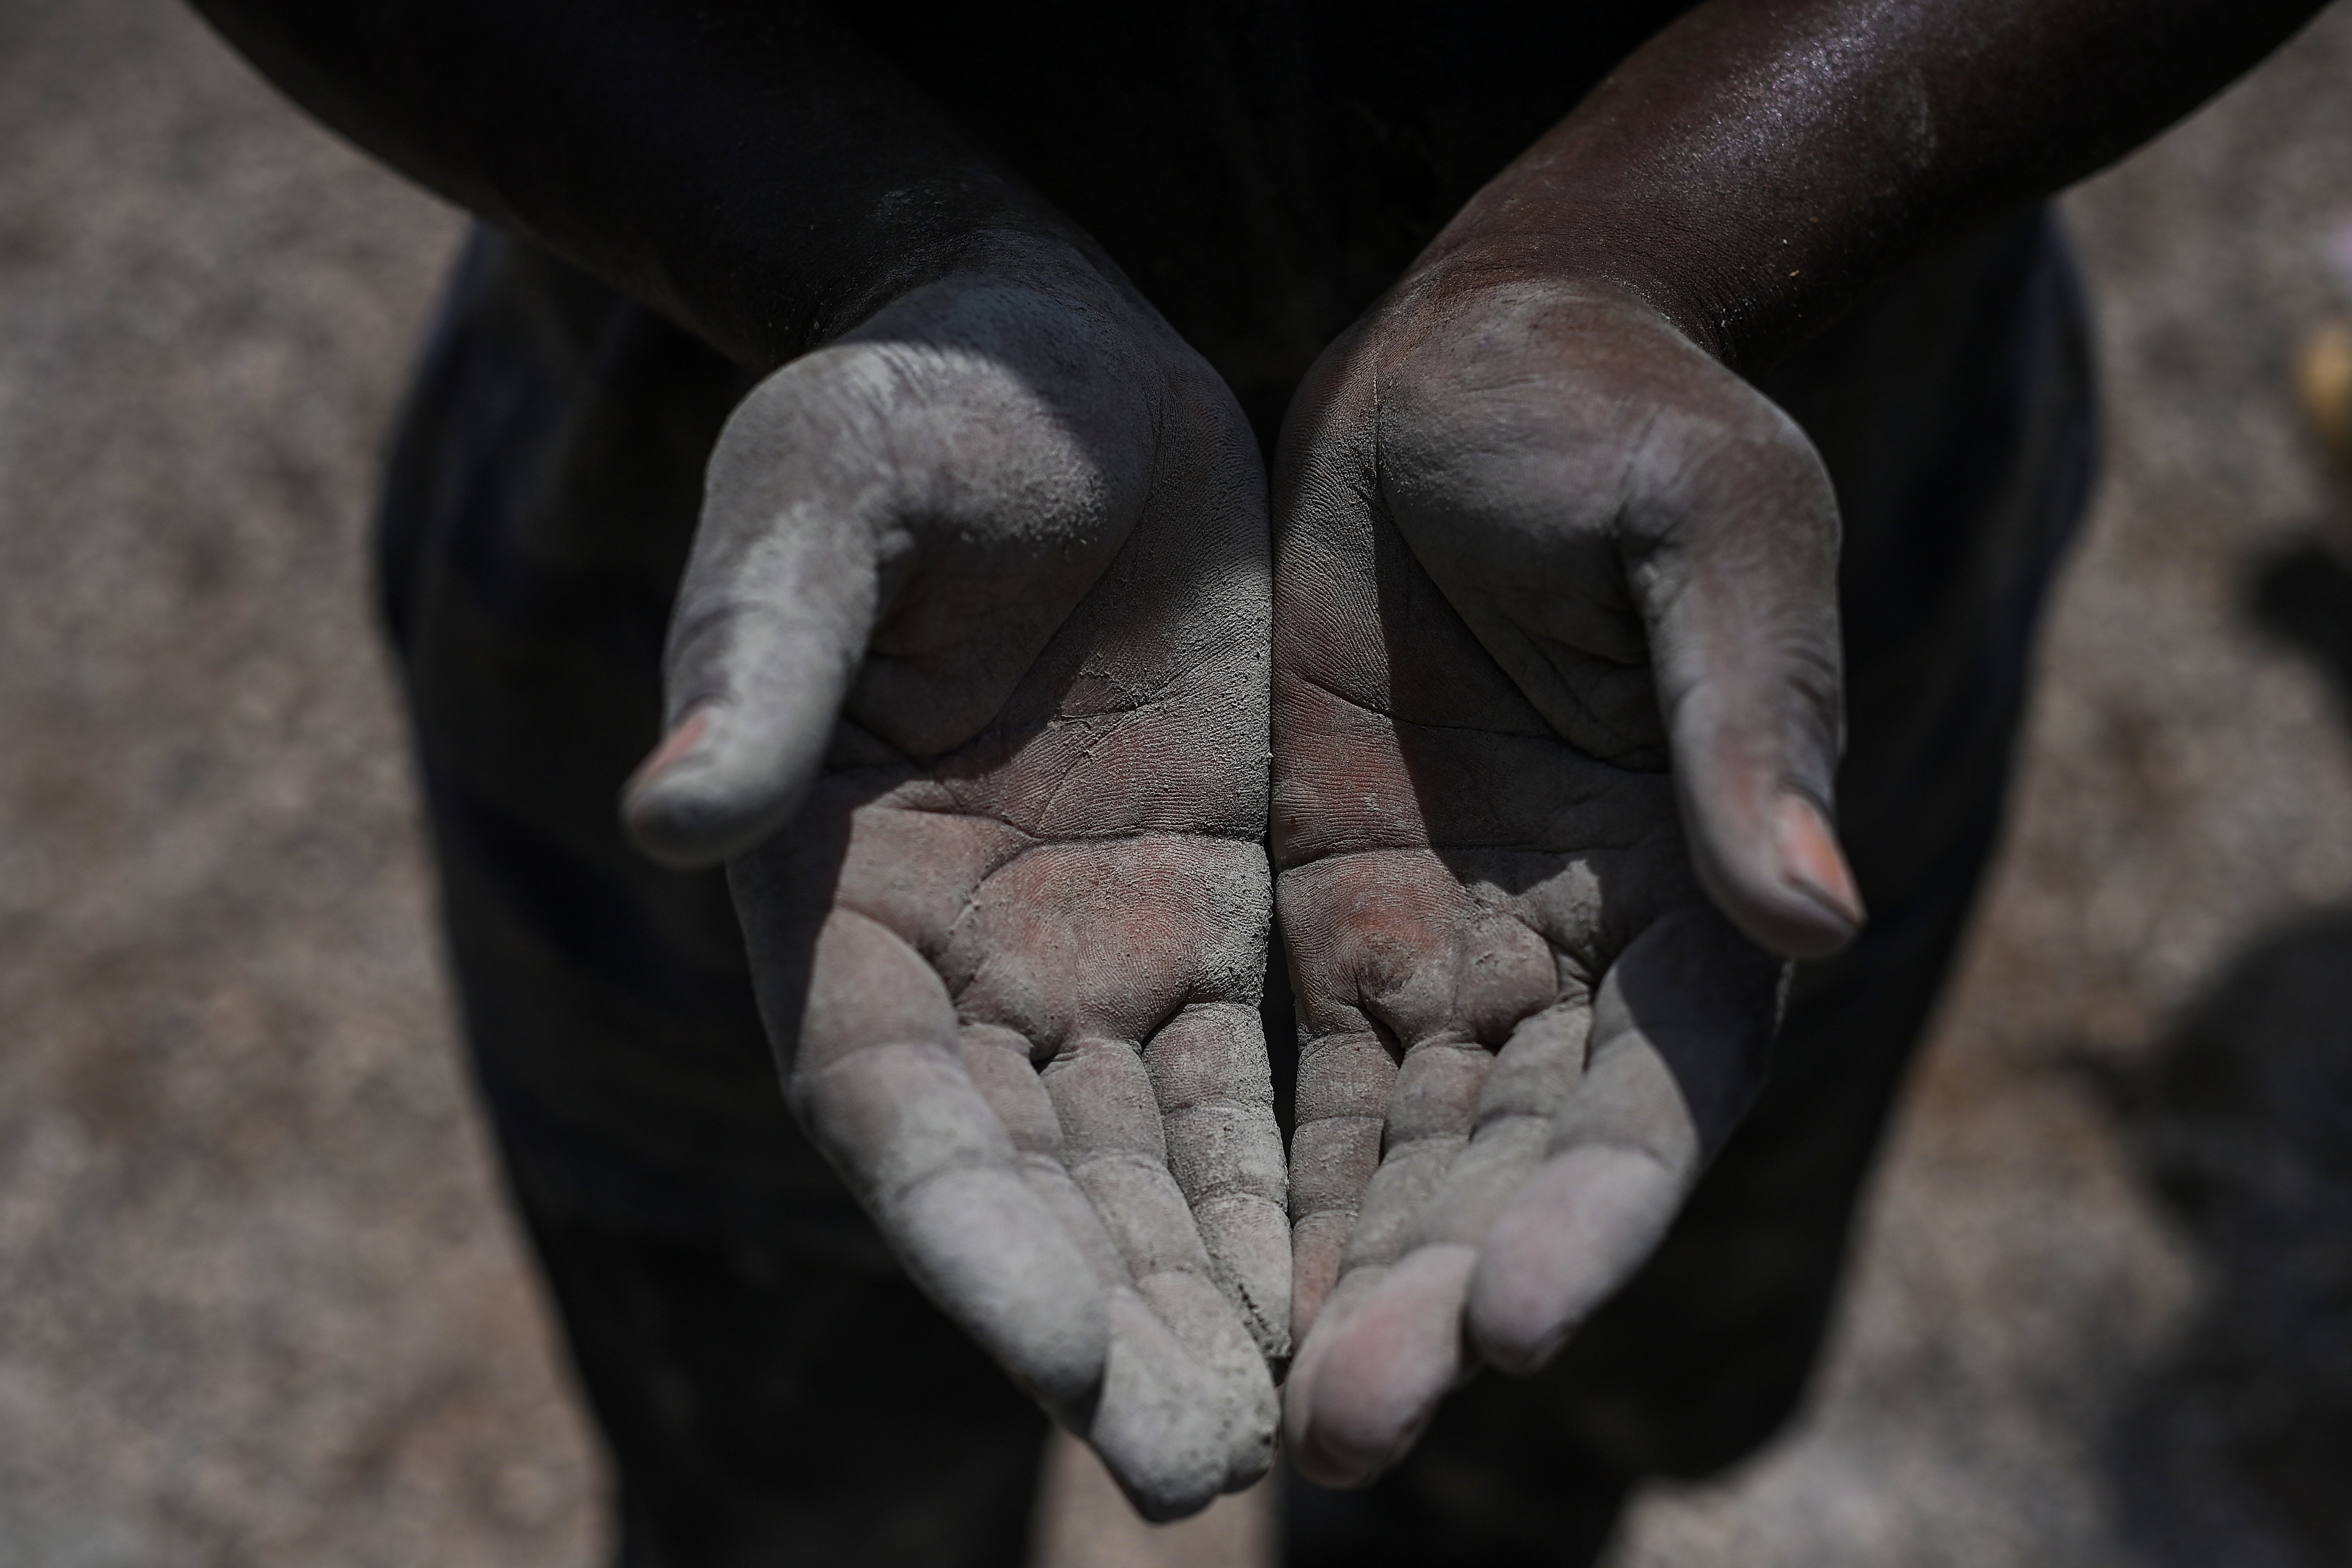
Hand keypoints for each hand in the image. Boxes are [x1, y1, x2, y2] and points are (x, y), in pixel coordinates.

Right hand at [621, 240, 1284, 1519]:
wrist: (1032, 353)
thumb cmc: (899, 410)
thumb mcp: (814, 503)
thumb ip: (750, 661)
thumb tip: (671, 817)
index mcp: (830, 892)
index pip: (897, 1107)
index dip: (974, 1235)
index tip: (1068, 1357)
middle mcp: (950, 959)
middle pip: (1027, 1179)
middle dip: (1105, 1321)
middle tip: (1197, 1467)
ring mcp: (1078, 944)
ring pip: (1138, 1161)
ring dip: (1202, 1296)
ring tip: (1287, 1434)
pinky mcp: (1196, 907)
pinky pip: (1238, 1080)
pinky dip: (1274, 1189)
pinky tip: (1336, 1293)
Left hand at [1273, 271, 1856, 1484]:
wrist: (1480, 358)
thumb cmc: (1619, 419)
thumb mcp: (1708, 528)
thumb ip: (1749, 718)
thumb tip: (1819, 921)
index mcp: (1704, 878)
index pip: (1654, 1092)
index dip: (1591, 1214)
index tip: (1512, 1323)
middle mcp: (1581, 950)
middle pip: (1517, 1167)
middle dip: (1441, 1298)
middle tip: (1344, 1428)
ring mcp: (1450, 941)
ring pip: (1406, 1157)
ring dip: (1347, 1285)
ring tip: (1274, 1419)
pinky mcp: (1333, 914)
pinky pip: (1304, 1081)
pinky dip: (1272, 1189)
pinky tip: (1209, 1291)